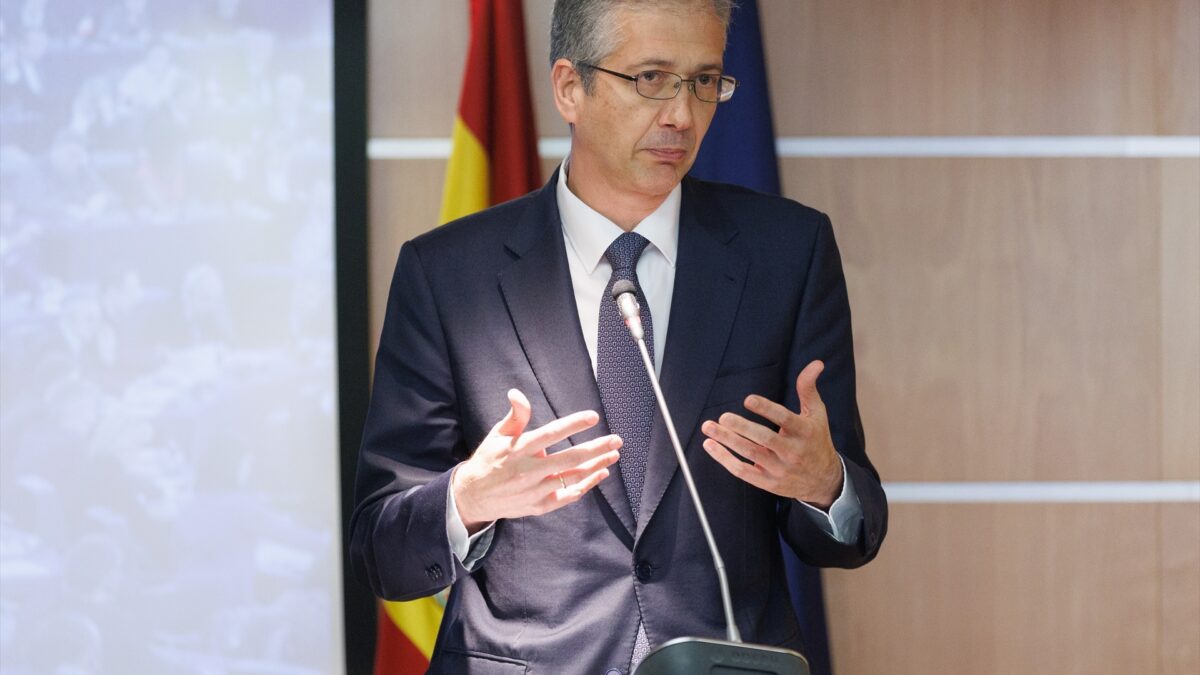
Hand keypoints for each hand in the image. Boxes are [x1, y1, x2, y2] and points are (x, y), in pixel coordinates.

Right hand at [452, 389, 621, 533]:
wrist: (473, 497)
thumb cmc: (489, 460)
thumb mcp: (497, 435)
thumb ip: (515, 416)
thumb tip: (516, 393)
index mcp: (519, 449)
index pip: (551, 434)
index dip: (573, 424)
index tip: (593, 416)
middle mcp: (529, 471)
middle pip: (570, 458)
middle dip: (597, 448)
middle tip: (616, 440)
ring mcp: (535, 490)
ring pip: (573, 477)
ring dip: (596, 466)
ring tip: (614, 454)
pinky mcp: (539, 505)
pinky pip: (568, 496)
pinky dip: (586, 485)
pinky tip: (600, 474)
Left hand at [700, 360, 842, 509]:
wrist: (824, 480)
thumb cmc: (816, 440)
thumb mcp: (817, 414)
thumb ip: (808, 388)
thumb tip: (816, 363)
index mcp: (804, 431)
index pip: (784, 418)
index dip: (766, 409)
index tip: (748, 400)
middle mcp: (792, 451)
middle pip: (765, 438)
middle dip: (742, 427)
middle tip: (723, 416)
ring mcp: (779, 468)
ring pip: (750, 454)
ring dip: (727, 441)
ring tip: (709, 427)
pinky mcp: (768, 482)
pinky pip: (743, 471)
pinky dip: (724, 459)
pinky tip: (710, 446)